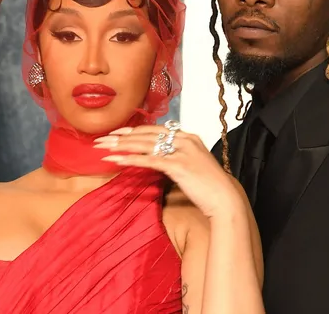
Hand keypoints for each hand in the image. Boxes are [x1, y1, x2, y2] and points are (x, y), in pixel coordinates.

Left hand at [94, 125, 242, 219]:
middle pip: (146, 134)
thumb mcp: (194, 165)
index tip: (117, 133)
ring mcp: (181, 151)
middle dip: (121, 136)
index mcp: (188, 137)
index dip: (133, 131)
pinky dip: (130, 159)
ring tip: (103, 147)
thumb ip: (178, 159)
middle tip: (102, 138)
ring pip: (144, 144)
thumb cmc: (210, 186)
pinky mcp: (177, 165)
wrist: (225, 198)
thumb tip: (161, 160)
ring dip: (121, 145)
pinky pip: (149, 160)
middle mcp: (184, 140)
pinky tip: (116, 160)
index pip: (155, 130)